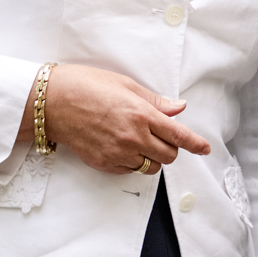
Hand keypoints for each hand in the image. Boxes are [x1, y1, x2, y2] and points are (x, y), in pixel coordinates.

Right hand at [25, 64, 210, 174]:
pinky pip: (130, 171)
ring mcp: (118, 153)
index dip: (195, 144)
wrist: (53, 103)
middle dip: (171, 148)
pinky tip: (122, 147)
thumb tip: (178, 108)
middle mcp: (133, 137)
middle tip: (161, 137)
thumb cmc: (87, 86)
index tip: (205, 148)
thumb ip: (154, 101)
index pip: (179, 135)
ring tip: (140, 142)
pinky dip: (133, 163)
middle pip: (169, 155)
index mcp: (142, 114)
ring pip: (151, 167)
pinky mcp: (104, 164)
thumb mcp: (125, 85)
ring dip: (152, 158)